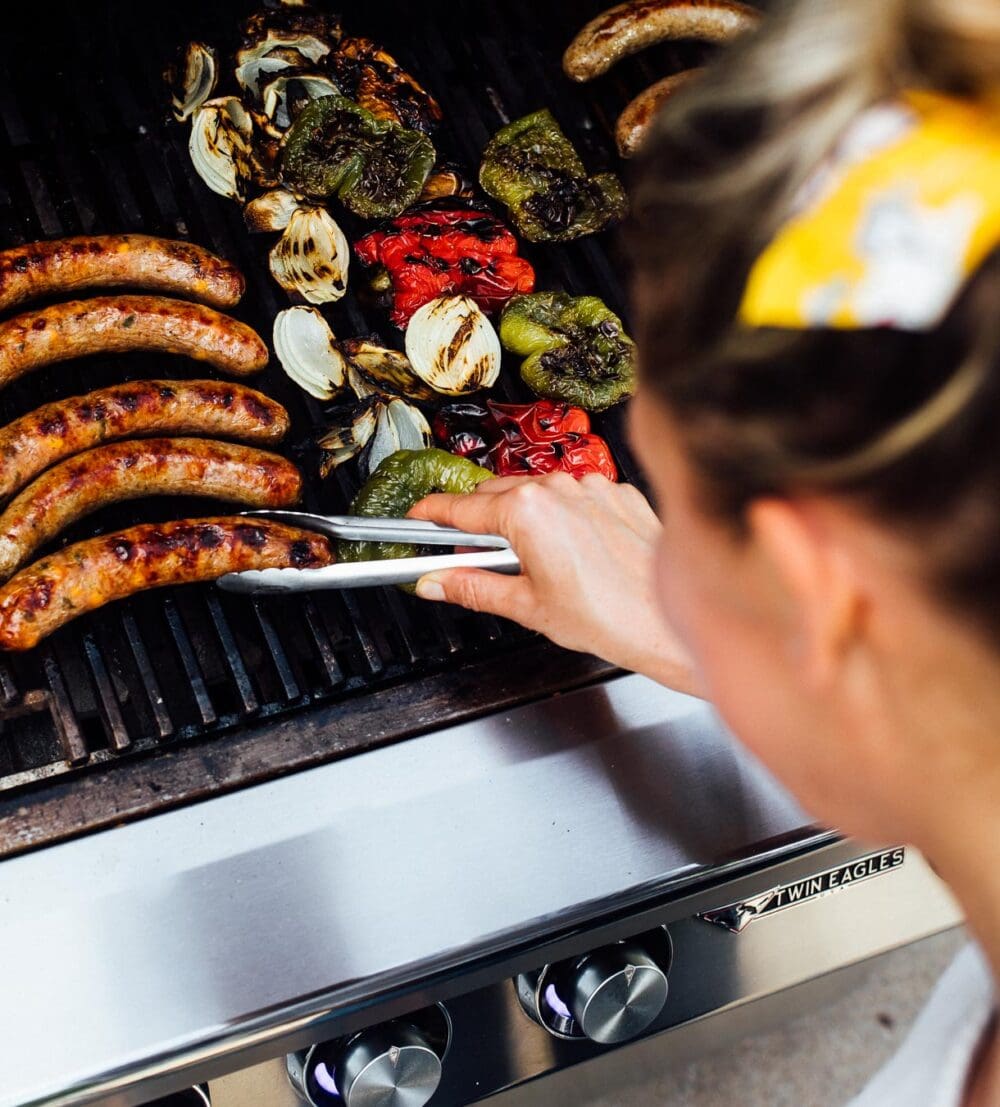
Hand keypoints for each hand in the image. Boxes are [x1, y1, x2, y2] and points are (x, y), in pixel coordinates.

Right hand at [409, 473, 700, 695]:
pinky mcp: (620, 493)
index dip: (433, 513)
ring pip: (539, 491)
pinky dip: (565, 515)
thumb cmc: (607, 617)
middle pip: (498, 493)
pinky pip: (578, 495)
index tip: (418, 515)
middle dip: (480, 521)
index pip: (462, 508)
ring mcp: (593, 486)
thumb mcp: (526, 607)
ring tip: (531, 560)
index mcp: (527, 511)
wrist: (666, 622)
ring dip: (524, 516)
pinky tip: (573, 551)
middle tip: (471, 554)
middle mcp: (560, 487)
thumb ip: (472, 588)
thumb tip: (436, 582)